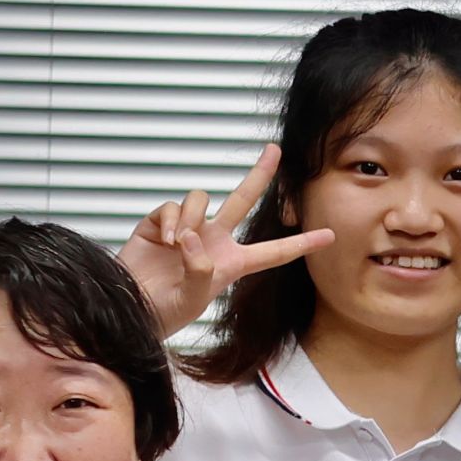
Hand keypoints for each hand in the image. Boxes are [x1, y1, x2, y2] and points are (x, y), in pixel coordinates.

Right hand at [121, 147, 319, 335]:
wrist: (129, 305)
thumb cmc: (165, 310)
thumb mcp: (193, 297)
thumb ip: (200, 269)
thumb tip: (192, 236)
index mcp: (233, 263)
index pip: (274, 252)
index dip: (301, 243)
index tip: (330, 235)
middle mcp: (214, 240)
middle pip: (242, 200)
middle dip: (259, 175)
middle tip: (275, 150)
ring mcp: (187, 229)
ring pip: (201, 198)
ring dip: (190, 217)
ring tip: (175, 244)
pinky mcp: (160, 222)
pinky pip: (172, 206)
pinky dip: (168, 221)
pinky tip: (161, 241)